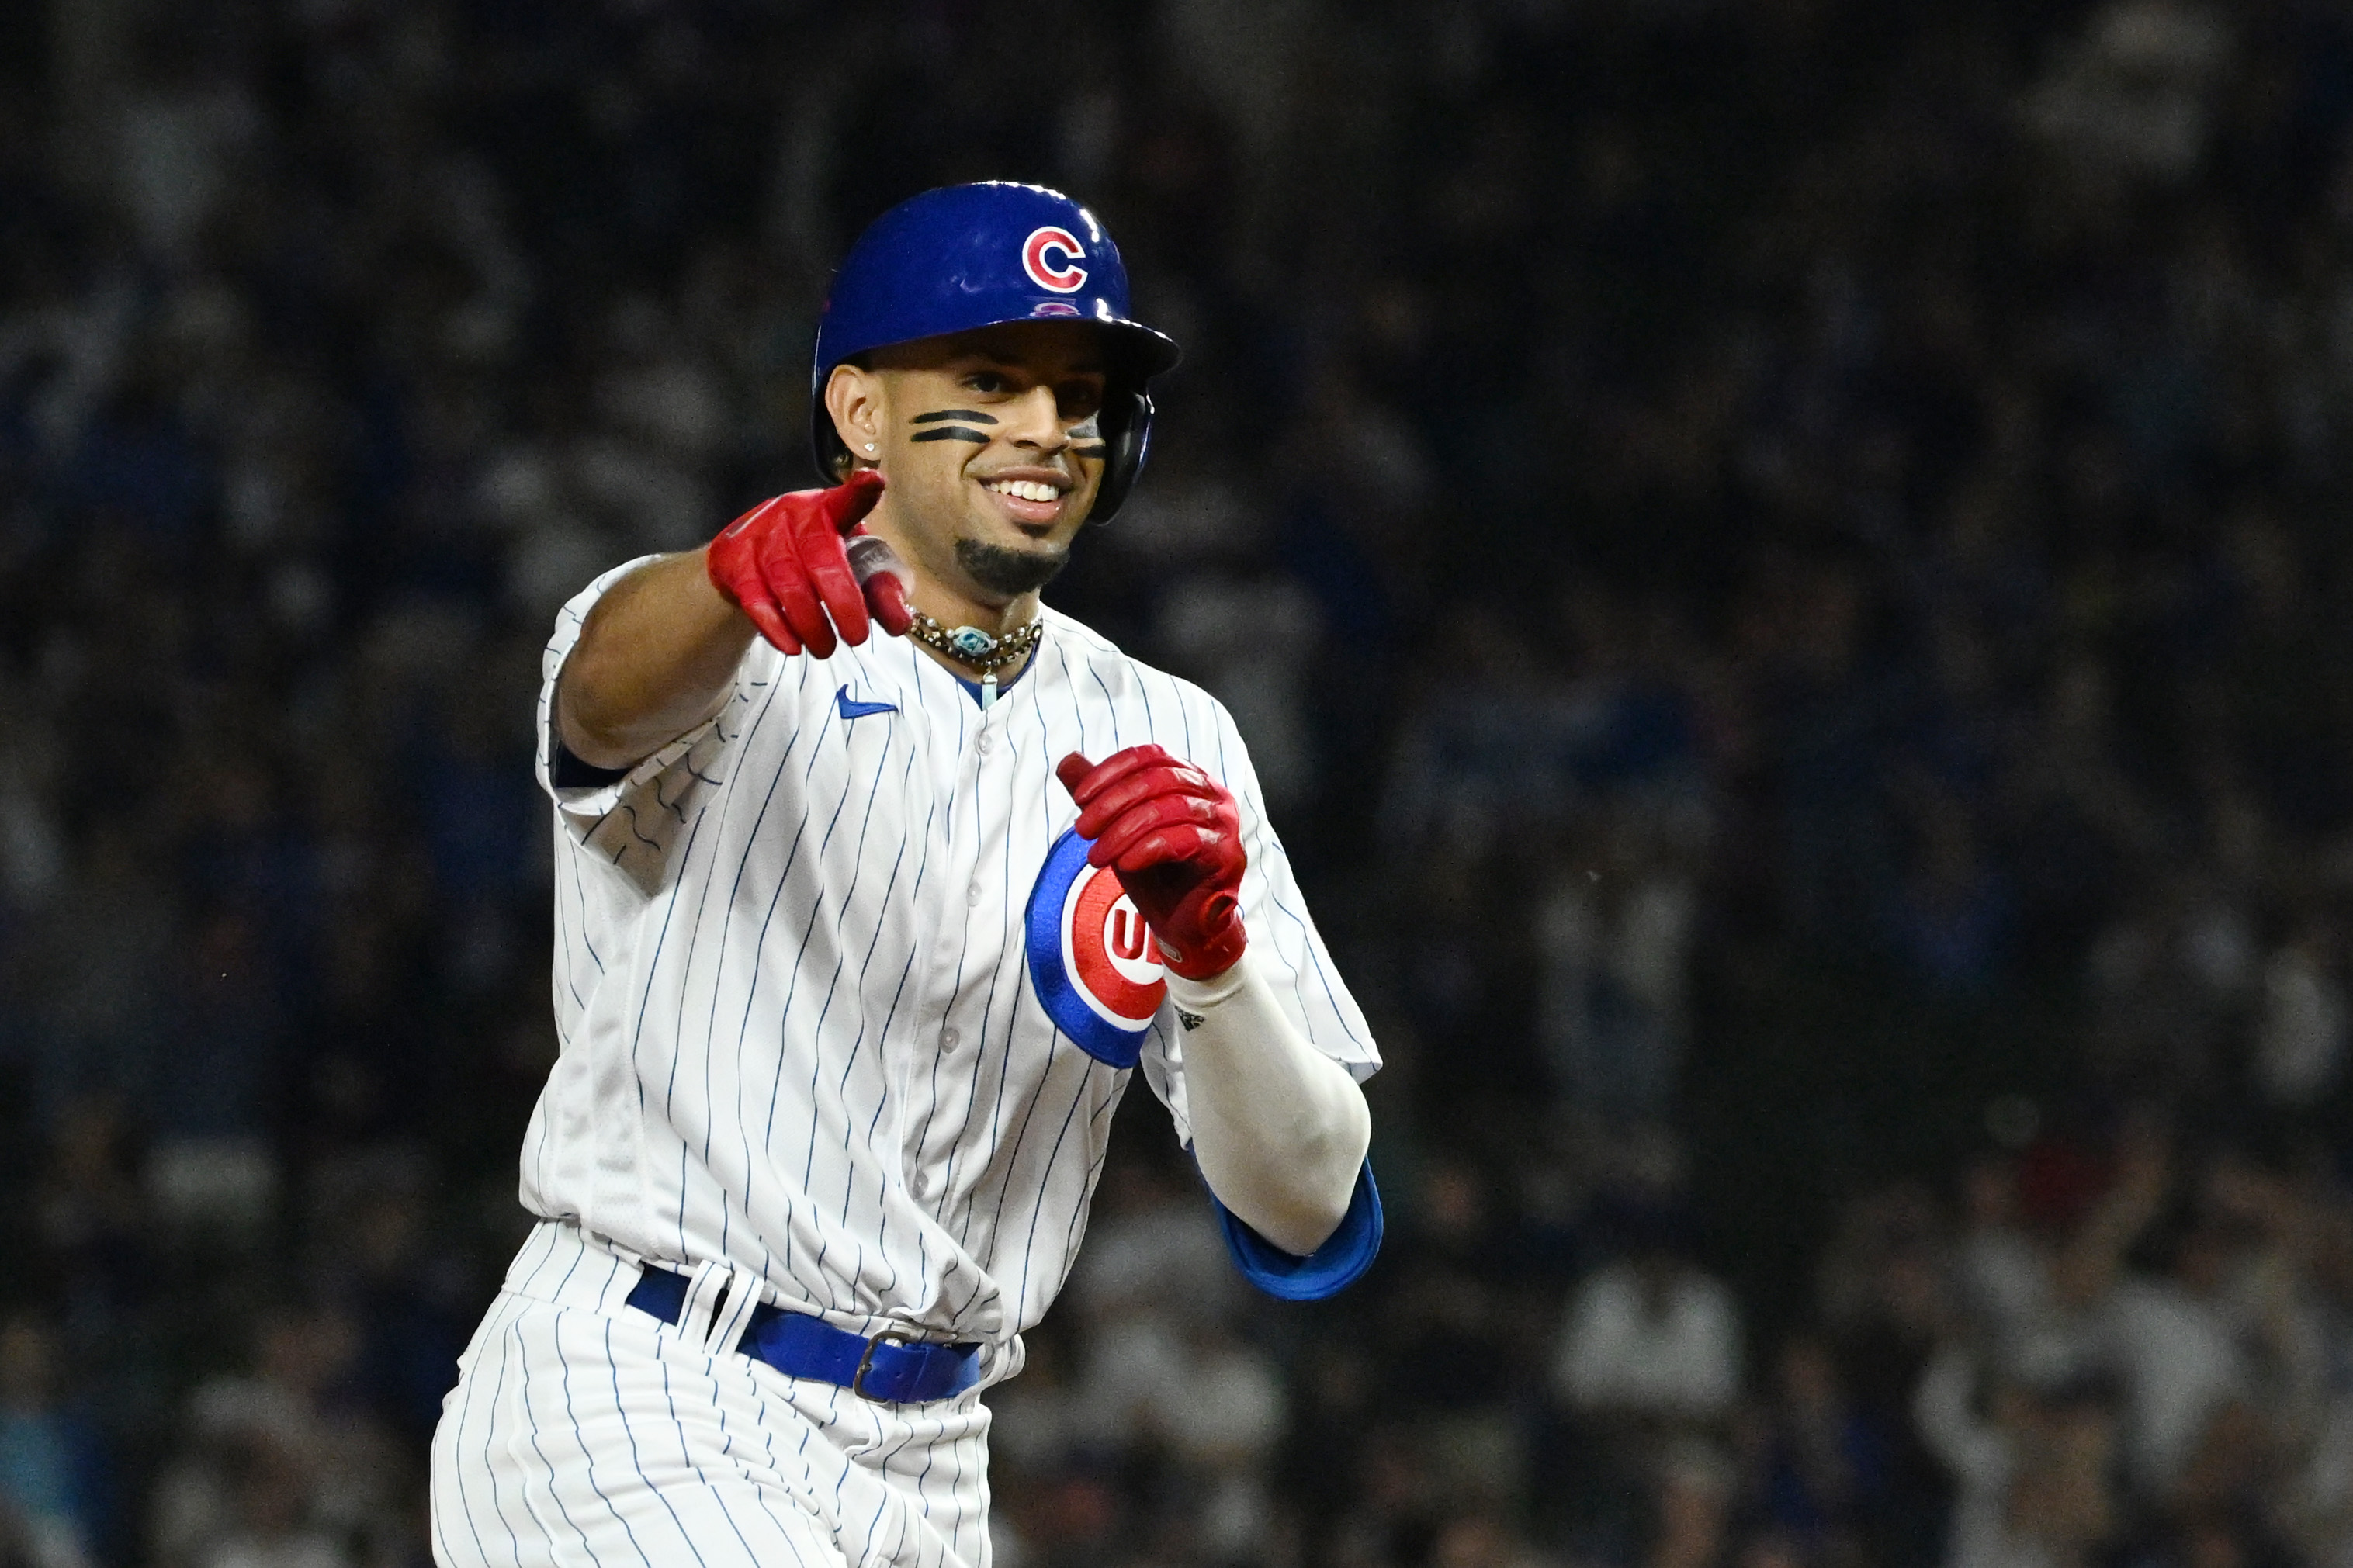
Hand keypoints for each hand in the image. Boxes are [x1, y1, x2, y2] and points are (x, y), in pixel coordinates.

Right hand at [705, 471, 913, 656]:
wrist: (746, 559)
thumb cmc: (811, 558)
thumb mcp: (852, 565)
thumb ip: (880, 590)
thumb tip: (899, 623)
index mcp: (827, 509)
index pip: (845, 501)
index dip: (859, 493)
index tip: (874, 482)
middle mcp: (792, 515)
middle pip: (820, 557)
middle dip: (843, 602)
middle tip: (857, 638)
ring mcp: (759, 536)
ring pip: (787, 583)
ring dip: (810, 623)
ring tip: (825, 649)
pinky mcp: (733, 561)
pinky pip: (755, 599)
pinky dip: (777, 628)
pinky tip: (793, 647)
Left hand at [1055, 746, 1246, 979]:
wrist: (1182, 923)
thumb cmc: (1156, 873)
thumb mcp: (1119, 829)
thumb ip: (1099, 796)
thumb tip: (1067, 761)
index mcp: (1190, 777)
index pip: (1150, 756)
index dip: (1111, 771)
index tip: (1079, 797)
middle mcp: (1212, 793)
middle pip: (1157, 779)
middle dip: (1112, 803)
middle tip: (1082, 830)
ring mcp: (1223, 823)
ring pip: (1168, 809)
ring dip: (1124, 831)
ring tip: (1097, 855)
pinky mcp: (1226, 854)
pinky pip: (1184, 839)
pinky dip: (1148, 848)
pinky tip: (1125, 864)